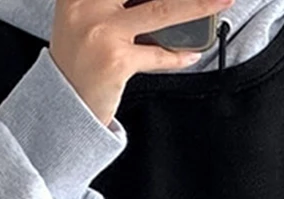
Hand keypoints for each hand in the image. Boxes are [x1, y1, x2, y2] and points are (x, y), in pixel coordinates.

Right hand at [50, 0, 235, 126]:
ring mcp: (101, 32)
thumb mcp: (85, 20)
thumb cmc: (78, 61)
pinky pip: (157, 55)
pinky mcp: (115, 61)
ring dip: (198, 5)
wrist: (61, 104)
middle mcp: (87, 4)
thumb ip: (114, 5)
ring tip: (222, 0)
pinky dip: (177, 56)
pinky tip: (190, 54)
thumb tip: (168, 5)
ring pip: (161, 11)